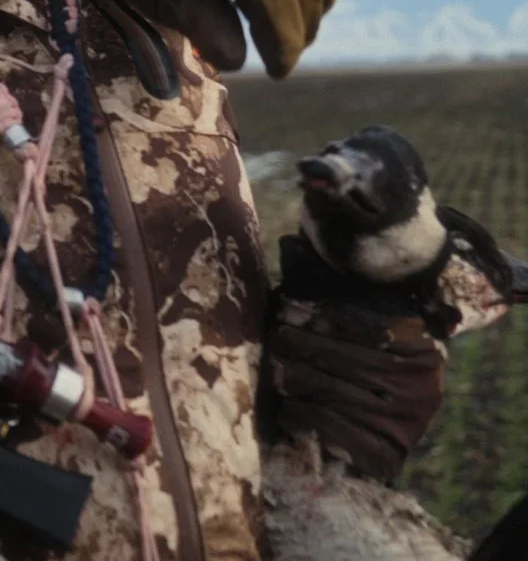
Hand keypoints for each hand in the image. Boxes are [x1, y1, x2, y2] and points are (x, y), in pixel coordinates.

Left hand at [264, 237, 445, 480]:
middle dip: (297, 345)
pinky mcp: (387, 452)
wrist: (376, 434)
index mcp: (416, 339)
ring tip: (274, 370)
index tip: (283, 309)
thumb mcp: (346, 318)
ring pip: (329, 387)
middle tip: (274, 340)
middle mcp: (420, 378)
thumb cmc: (355, 359)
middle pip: (339, 353)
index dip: (315, 312)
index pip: (356, 319)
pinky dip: (301, 415)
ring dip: (292, 377)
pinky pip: (330, 426)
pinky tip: (286, 408)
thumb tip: (289, 242)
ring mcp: (407, 419)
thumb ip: (320, 284)